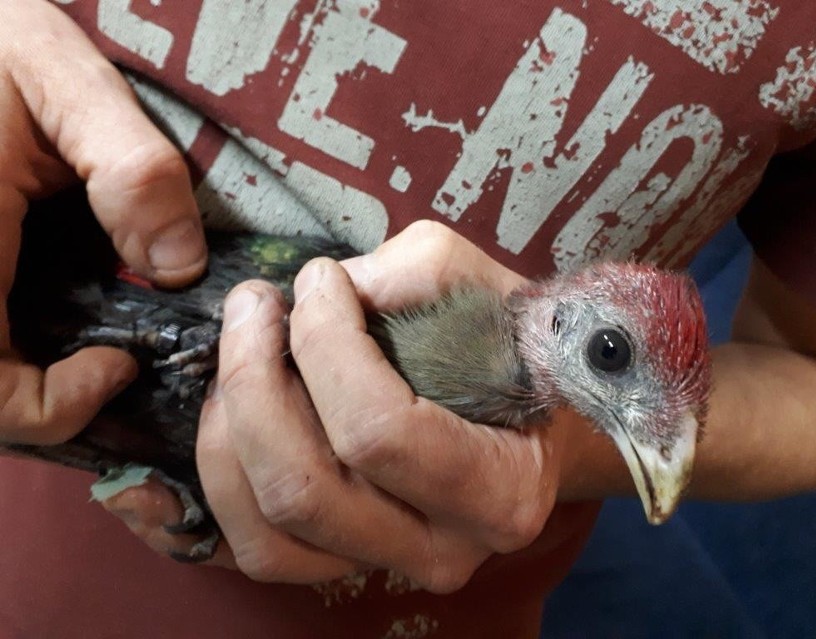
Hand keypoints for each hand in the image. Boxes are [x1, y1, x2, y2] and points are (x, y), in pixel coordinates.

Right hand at [0, 0, 206, 444]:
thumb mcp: (62, 77)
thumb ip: (130, 168)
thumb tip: (179, 269)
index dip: (50, 408)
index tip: (118, 367)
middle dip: (44, 401)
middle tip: (116, 363)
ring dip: (29, 375)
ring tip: (98, 344)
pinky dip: (17, 340)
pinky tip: (65, 309)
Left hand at [194, 221, 575, 589]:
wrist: (525, 422)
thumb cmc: (507, 351)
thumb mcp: (484, 288)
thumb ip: (417, 274)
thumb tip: (328, 290)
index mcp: (499, 488)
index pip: (379, 429)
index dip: (326, 345)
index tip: (318, 279)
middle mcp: (442, 549)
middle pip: (303, 486)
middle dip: (254, 381)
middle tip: (254, 307)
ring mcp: (385, 567)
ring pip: (266, 526)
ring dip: (228, 431)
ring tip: (236, 361)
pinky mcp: (339, 568)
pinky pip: (249, 552)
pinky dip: (206, 499)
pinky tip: (191, 446)